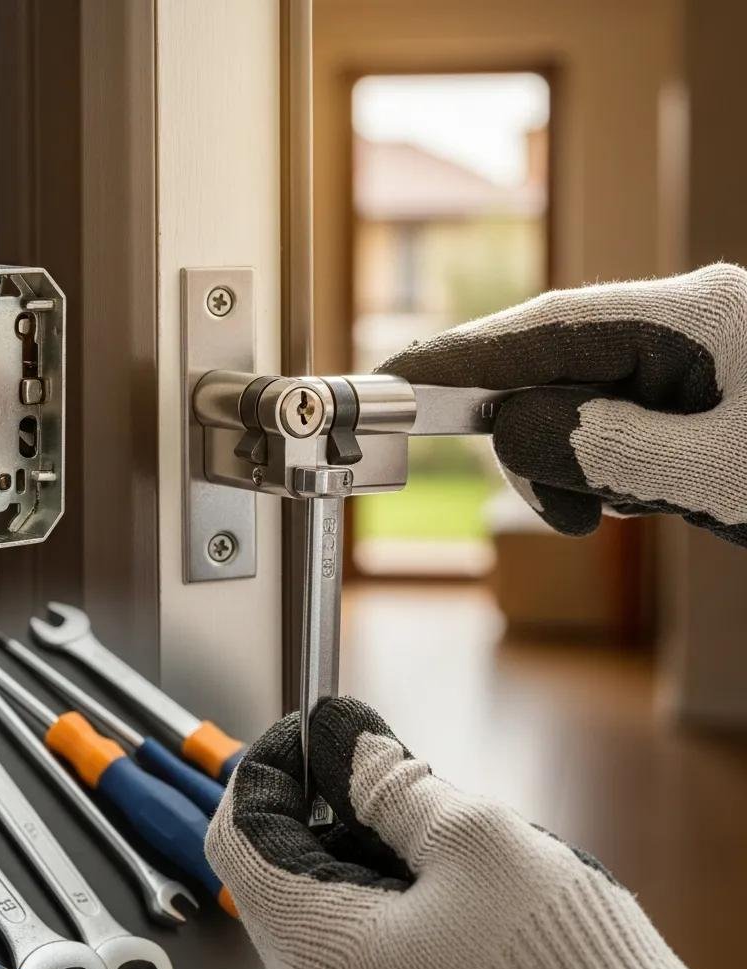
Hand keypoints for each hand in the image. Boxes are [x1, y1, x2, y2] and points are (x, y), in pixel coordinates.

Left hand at [206, 697, 741, 968]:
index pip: (241, 834)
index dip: (270, 765)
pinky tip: (453, 885)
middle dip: (333, 802)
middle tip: (395, 772)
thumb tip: (341, 731)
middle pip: (284, 866)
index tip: (312, 730)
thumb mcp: (478, 842)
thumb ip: (390, 779)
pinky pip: (361, 940)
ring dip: (369, 845)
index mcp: (323, 956)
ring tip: (444, 839)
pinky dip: (391, 890)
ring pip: (327, 900)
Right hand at [378, 263, 746, 544]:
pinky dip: (610, 469)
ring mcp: (690, 360)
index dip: (460, 356)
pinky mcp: (694, 396)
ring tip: (644, 505)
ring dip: (582, 466)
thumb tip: (515, 429)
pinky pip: (616, 425)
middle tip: (566, 512)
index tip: (392, 380)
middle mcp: (684, 326)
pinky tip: (658, 493)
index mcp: (695, 318)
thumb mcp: (722, 472)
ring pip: (581, 407)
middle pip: (556, 372)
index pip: (546, 328)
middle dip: (538, 442)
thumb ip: (613, 450)